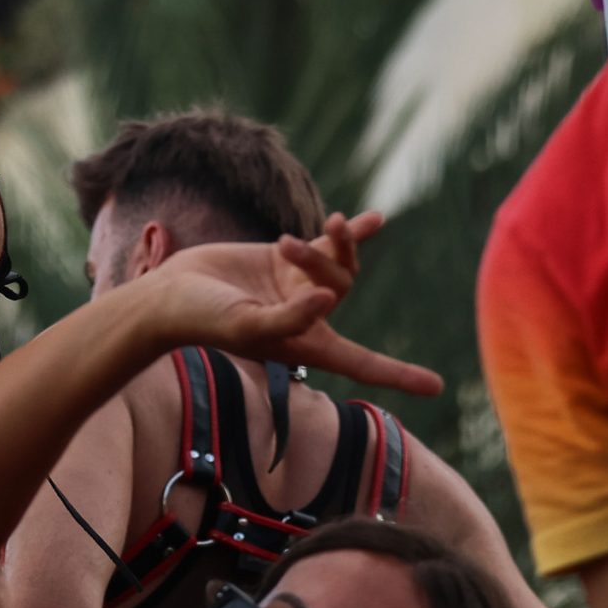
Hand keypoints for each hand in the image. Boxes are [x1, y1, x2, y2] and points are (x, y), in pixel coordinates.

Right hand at [132, 213, 441, 397]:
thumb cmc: (204, 320)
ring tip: (326, 222)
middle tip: (290, 247)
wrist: (171, 293)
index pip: (362, 363)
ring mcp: (298, 284)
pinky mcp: (283, 258)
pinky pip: (327, 245)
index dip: (398, 374)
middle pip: (343, 286)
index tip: (436, 387)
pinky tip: (375, 220)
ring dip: (334, 243)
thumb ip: (288, 317)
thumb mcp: (247, 325)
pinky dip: (351, 233)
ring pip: (337, 262)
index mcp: (305, 344)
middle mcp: (308, 316)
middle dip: (327, 263)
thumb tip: (328, 300)